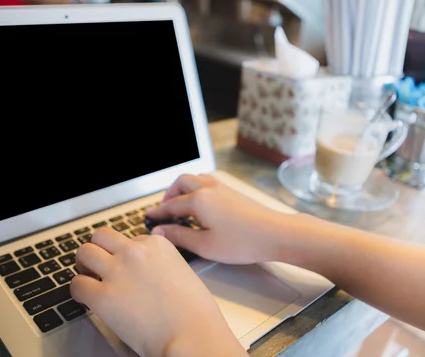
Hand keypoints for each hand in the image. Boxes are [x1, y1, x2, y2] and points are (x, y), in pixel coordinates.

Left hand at [70, 228, 246, 356]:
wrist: (192, 335)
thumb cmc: (194, 313)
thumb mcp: (183, 273)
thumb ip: (161, 264)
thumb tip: (147, 268)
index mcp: (157, 244)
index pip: (128, 239)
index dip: (123, 255)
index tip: (124, 268)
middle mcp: (135, 252)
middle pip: (102, 237)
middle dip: (98, 250)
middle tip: (96, 265)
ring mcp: (117, 272)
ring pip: (84, 253)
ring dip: (84, 265)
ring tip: (88, 279)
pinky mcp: (103, 296)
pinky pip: (76, 284)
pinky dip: (78, 291)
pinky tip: (87, 300)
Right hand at [145, 174, 293, 263]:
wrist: (276, 233)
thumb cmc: (243, 242)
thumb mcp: (205, 245)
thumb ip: (179, 236)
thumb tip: (160, 231)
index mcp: (199, 200)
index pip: (170, 205)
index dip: (157, 213)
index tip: (148, 217)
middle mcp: (209, 188)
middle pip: (180, 183)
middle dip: (169, 195)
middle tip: (164, 211)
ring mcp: (222, 187)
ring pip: (195, 179)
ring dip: (183, 189)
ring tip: (180, 206)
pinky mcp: (233, 191)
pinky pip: (207, 182)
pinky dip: (196, 189)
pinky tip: (200, 205)